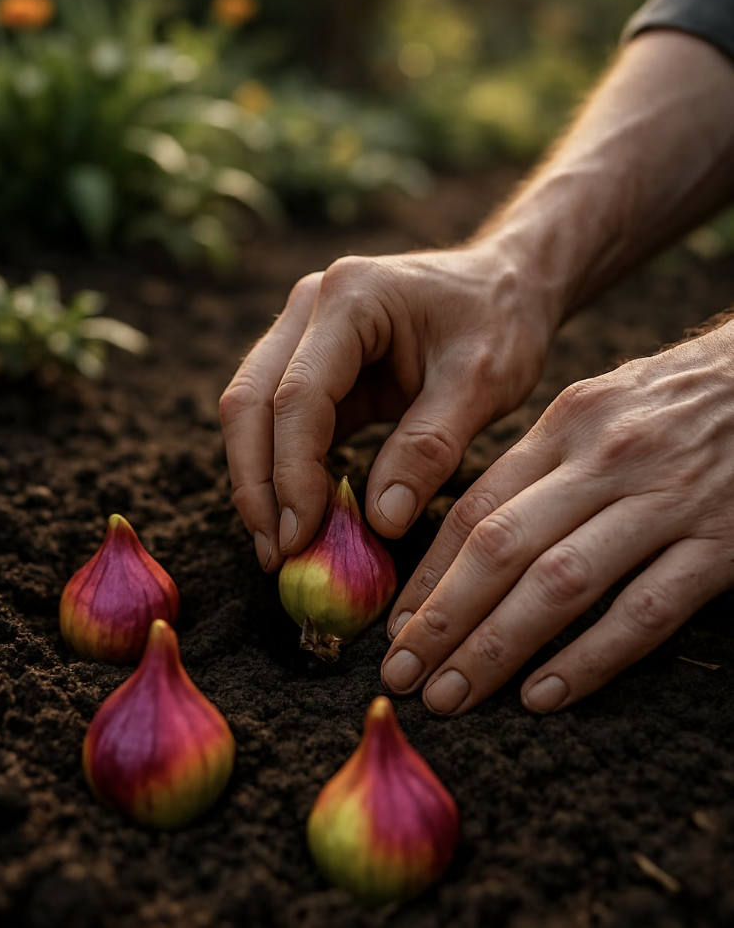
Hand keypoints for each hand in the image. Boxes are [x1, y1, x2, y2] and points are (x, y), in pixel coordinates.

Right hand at [220, 244, 558, 570]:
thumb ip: (429, 448)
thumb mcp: (482, 384)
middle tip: (276, 555)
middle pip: (251, 401)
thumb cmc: (501, 323)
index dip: (292, 472)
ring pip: (253, 412)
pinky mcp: (312, 364)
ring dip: (260, 481)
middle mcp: (311, 307)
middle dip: (256, 484)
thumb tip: (379, 522)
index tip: (301, 538)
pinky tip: (300, 517)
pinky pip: (281, 421)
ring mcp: (304, 332)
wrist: (506, 286)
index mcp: (351, 297)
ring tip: (280, 548)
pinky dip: (285, 470)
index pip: (298, 395)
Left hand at [381, 320, 733, 714]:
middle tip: (404, 672)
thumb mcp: (598, 406)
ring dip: (497, 647)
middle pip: (502, 548)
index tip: (394, 623)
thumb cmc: (676, 400)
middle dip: (443, 618)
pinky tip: (543, 696)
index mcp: (567, 423)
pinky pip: (644, 611)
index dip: (428, 572)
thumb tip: (468, 533)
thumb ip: (538, 465)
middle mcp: (605, 460)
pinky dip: (589, 659)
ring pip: (560, 584)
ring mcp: (665, 502)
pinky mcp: (722, 544)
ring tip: (453, 695)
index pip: (476, 507)